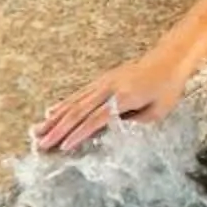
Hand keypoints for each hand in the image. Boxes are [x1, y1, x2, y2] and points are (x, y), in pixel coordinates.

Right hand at [33, 55, 187, 152]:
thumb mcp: (158, 112)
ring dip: (54, 118)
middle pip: (78, 111)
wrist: (169, 59)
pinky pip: (79, 93)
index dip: (79, 134)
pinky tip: (51, 111)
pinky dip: (63, 104)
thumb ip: (135, 124)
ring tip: (37, 131)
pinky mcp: (102, 80)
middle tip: (40, 144)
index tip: (63, 147)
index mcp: (124, 98)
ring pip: (74, 101)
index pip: (96, 120)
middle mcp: (109, 88)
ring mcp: (103, 82)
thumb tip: (112, 135)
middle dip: (58, 130)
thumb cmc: (167, 88)